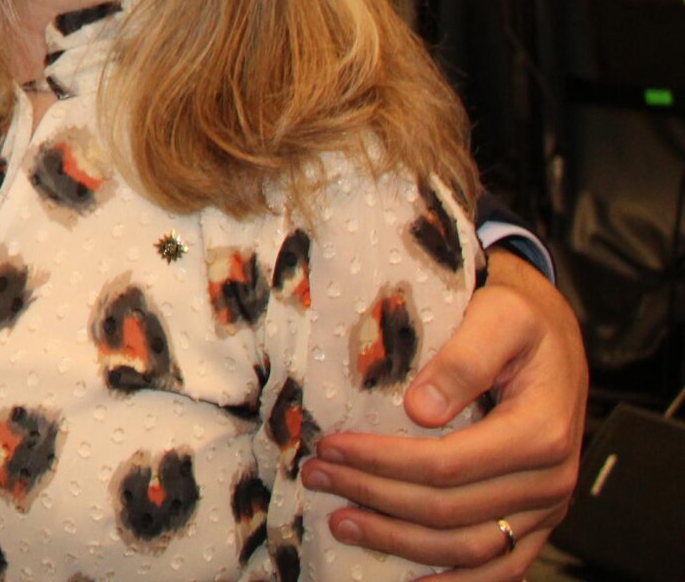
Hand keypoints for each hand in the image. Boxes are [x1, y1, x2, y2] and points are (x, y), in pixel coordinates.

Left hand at [301, 253, 583, 578]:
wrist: (554, 336)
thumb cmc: (520, 320)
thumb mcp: (499, 316)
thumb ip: (464, 358)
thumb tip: (420, 410)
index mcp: (540, 432)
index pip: (447, 464)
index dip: (382, 462)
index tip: (328, 446)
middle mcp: (549, 480)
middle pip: (449, 509)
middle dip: (375, 497)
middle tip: (317, 476)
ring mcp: (545, 508)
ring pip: (470, 549)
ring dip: (400, 543)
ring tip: (341, 522)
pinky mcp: (536, 522)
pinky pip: (502, 569)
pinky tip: (411, 581)